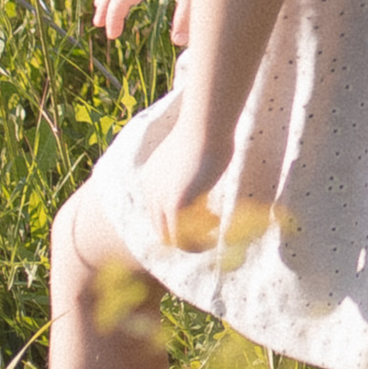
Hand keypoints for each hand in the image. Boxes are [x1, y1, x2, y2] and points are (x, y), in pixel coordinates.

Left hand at [128, 108, 236, 252]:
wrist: (205, 124)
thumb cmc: (209, 129)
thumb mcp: (195, 152)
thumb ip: (194, 168)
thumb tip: (210, 168)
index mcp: (152, 178)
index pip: (160, 212)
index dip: (183, 218)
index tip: (209, 213)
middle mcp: (151, 191)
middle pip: (161, 228)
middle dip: (187, 232)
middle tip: (213, 224)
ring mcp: (160, 199)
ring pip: (171, 238)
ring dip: (194, 241)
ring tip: (215, 232)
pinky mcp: (174, 204)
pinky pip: (183, 239)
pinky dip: (199, 244)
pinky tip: (217, 235)